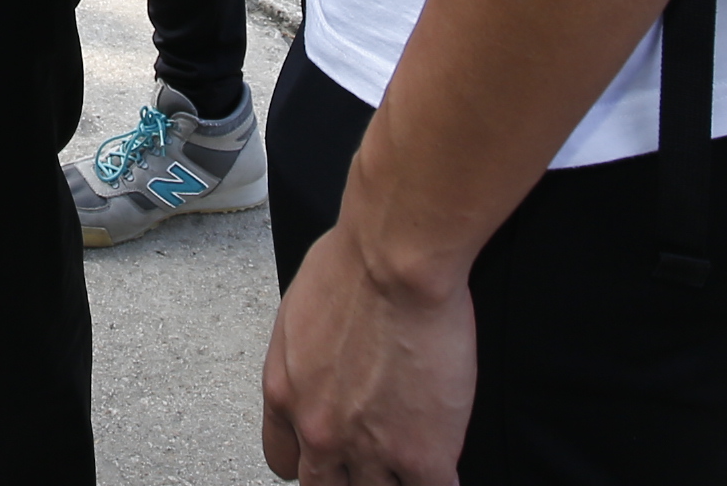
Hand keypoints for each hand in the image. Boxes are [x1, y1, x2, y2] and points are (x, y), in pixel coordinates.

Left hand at [260, 221, 476, 483]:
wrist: (394, 262)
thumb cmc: (352, 264)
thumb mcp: (300, 312)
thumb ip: (306, 357)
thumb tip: (325, 366)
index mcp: (284, 394)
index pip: (283, 461)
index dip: (311, 461)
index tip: (331, 456)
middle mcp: (318, 431)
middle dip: (349, 479)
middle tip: (373, 460)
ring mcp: (370, 449)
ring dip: (394, 480)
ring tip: (409, 459)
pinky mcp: (422, 454)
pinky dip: (438, 482)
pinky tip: (443, 468)